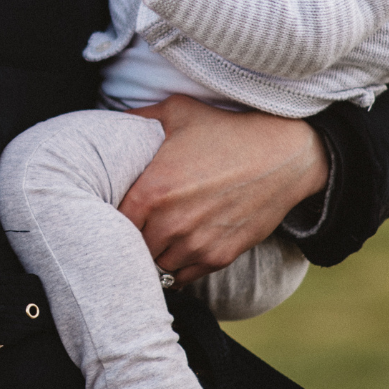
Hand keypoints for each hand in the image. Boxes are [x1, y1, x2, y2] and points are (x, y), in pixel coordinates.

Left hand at [118, 95, 329, 283]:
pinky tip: (172, 251)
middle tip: (128, 228)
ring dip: (151, 255)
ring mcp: (196, 244)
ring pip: (156, 267)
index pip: (113, 222)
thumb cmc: (224, 130)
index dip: (107, 219)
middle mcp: (171, 223)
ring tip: (150, 239)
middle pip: (132, 247)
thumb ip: (138, 118)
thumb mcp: (176, 111)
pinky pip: (183, 278)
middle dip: (128, 238)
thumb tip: (109, 119)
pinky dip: (175, 268)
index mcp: (152, 190)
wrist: (281, 156)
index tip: (109, 212)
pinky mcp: (219, 257)